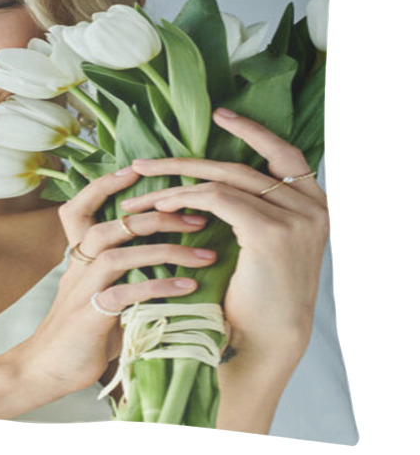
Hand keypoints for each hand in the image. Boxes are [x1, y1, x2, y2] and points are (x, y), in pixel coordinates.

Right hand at [17, 167, 217, 397]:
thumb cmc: (80, 332)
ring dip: (166, 250)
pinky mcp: (90, 315)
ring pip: (119, 253)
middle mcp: (78, 265)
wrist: (45, 370)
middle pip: (112, 224)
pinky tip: (188, 288)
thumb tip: (167, 262)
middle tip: (198, 216)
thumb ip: (122, 274)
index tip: (135, 171)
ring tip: (205, 255)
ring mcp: (82, 289)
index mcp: (78, 256)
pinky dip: (159, 288)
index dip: (103, 186)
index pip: (79, 207)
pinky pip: (126, 293)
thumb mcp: (99, 294)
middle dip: (157, 215)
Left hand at [123, 108, 329, 368]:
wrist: (264, 341)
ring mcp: (296, 218)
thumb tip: (209, 176)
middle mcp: (312, 206)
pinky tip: (159, 207)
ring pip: (223, 181)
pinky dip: (183, 199)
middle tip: (144, 163)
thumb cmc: (255, 295)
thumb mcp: (260, 241)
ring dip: (174, 184)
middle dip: (185, 162)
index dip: (252, 130)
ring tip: (139, 190)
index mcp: (314, 204)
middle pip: (241, 166)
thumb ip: (250, 206)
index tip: (220, 114)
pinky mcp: (272, 232)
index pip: (285, 153)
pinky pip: (217, 200)